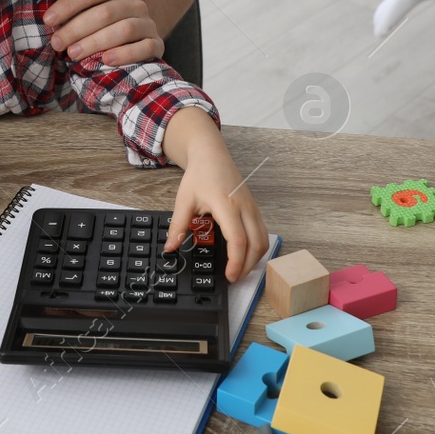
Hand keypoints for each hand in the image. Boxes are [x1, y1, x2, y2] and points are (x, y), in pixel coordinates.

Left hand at [44, 0, 162, 64]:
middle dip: (76, 29)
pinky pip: (144, 48)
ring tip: (73, 54)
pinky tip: (107, 60)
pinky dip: (125, 54)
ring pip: (124, 30)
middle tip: (56, 43)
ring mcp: (148, 24)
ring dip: (95, 43)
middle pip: (105, 13)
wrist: (134, 39)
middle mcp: (136, 3)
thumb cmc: (103, 19)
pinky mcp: (157, 45)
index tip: (47, 20)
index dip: (68, 5)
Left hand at [164, 144, 268, 283]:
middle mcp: (245, 207)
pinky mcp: (254, 208)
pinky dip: (258, 247)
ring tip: (240, 269)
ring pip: (264, 239)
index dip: (236, 262)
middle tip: (234, 278)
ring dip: (255, 258)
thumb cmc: (200, 174)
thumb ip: (178, 226)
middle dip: (248, 266)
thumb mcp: (184, 200)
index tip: (229, 276)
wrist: (212, 155)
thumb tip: (170, 247)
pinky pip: (263, 232)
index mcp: (227, 205)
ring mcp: (252, 207)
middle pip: (257, 244)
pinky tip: (245, 254)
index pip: (238, 240)